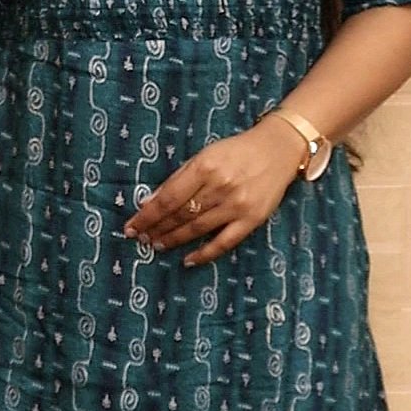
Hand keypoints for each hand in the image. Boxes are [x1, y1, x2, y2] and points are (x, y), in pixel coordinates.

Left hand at [120, 118, 308, 265]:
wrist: (278, 150)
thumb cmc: (236, 151)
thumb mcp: (205, 155)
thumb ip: (179, 178)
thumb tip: (150, 202)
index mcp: (205, 167)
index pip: (168, 197)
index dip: (147, 215)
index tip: (132, 226)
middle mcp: (220, 187)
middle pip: (180, 214)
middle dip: (157, 228)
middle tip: (140, 238)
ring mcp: (237, 205)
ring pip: (197, 229)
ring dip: (174, 240)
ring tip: (157, 246)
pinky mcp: (252, 220)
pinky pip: (224, 242)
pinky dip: (205, 253)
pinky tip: (188, 260)